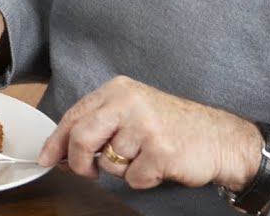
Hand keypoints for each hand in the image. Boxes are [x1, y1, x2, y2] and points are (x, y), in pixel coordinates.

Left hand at [39, 76, 262, 190]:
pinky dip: (144, 179)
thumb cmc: (174, 127)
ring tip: (145, 156)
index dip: (56, 141)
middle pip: (81, 137)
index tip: (46, 157)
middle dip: (78, 162)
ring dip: (124, 170)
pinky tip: (160, 164)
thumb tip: (60, 152)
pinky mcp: (161, 151)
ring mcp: (145, 126)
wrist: (223, 138)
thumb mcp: (132, 113)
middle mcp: (129, 103)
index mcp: (117, 90)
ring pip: (108, 163)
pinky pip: (133, 178)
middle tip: (88, 171)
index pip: (74, 115)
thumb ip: (97, 127)